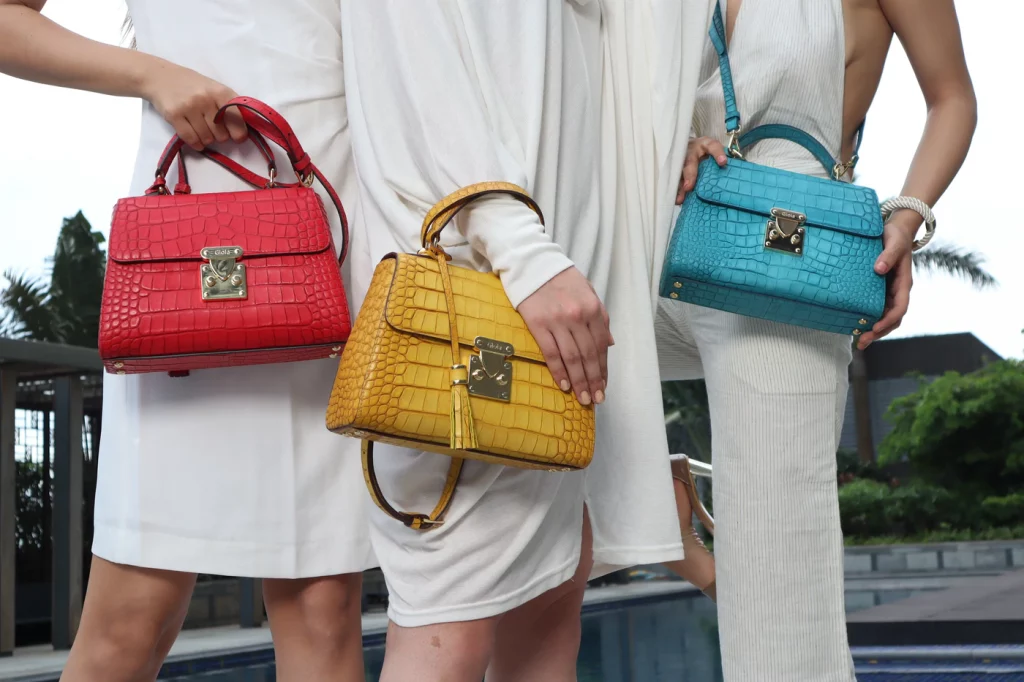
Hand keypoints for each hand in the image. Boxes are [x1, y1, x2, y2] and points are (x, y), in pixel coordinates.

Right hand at [139, 59, 246, 150]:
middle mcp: (206, 99)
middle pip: (222, 134)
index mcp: (221, 92)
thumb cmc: (192, 85)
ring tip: (202, 130)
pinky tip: (197, 141)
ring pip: (207, 138)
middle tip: (213, 129)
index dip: (239, 132)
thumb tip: (242, 131)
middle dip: (220, 136)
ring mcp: (189, 107)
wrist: (160, 76)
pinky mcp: (174, 115)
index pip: (237, 120)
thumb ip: (229, 106)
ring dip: (207, 140)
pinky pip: (191, 139)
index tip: (237, 137)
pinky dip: (196, 144)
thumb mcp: (214, 88)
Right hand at [517, 267, 612, 405]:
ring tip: (583, 398)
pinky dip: (559, 371)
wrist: (532, 263)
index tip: (604, 385)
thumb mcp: (588, 292)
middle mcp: (578, 316)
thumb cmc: (560, 278)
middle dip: (594, 380)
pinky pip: (551, 353)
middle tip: (596, 399)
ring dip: (579, 381)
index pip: (601, 345)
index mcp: (592, 308)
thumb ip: (600, 317)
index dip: (603, 368)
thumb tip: (609, 343)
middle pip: (588, 355)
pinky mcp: (538, 324)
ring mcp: (558, 321)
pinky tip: (564, 385)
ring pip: (572, 358)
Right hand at [676, 136, 728, 204]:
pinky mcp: (676, 168)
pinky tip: (676, 200)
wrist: (691, 147)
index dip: (717, 154)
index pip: (713, 146)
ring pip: (679, 172)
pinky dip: (676, 190)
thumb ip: (721, 161)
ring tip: (680, 198)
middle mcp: (692, 150)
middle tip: (689, 187)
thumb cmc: (706, 152)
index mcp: (705, 145)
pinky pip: (675, 179)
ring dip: (680, 186)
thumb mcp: (714, 152)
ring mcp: (682, 159)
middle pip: (690, 161)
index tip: (723, 162)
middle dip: (689, 174)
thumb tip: (731, 176)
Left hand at [857, 216, 916, 349]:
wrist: (895, 231)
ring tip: (858, 341)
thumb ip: (888, 254)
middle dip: (879, 332)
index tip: (875, 328)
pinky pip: (875, 308)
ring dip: (873, 330)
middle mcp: (897, 291)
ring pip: (884, 317)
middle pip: (892, 318)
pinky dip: (868, 319)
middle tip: (862, 342)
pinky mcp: (879, 290)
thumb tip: (879, 269)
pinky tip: (855, 325)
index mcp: (904, 283)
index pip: (900, 307)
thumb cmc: (895, 236)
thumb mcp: (894, 242)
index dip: (888, 320)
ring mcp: (888, 292)